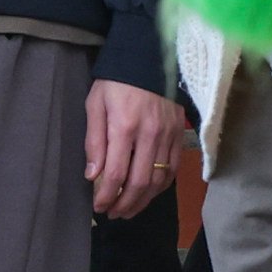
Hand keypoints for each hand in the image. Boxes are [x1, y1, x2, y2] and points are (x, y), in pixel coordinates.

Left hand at [87, 80, 190, 218]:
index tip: (98, 206)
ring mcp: (168, 136)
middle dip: (124, 204)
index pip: (116, 173)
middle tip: (112, 213)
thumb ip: (94, 140)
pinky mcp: (178, 134)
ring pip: (158, 180)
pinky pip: (172, 169)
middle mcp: (149, 134)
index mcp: (124, 126)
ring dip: (143, 201)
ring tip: (128, 210)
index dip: (106, 195)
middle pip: (139, 183)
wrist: (149, 57)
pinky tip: (149, 193)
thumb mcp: (95, 104)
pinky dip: (161, 187)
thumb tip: (92, 175)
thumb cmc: (116, 81)